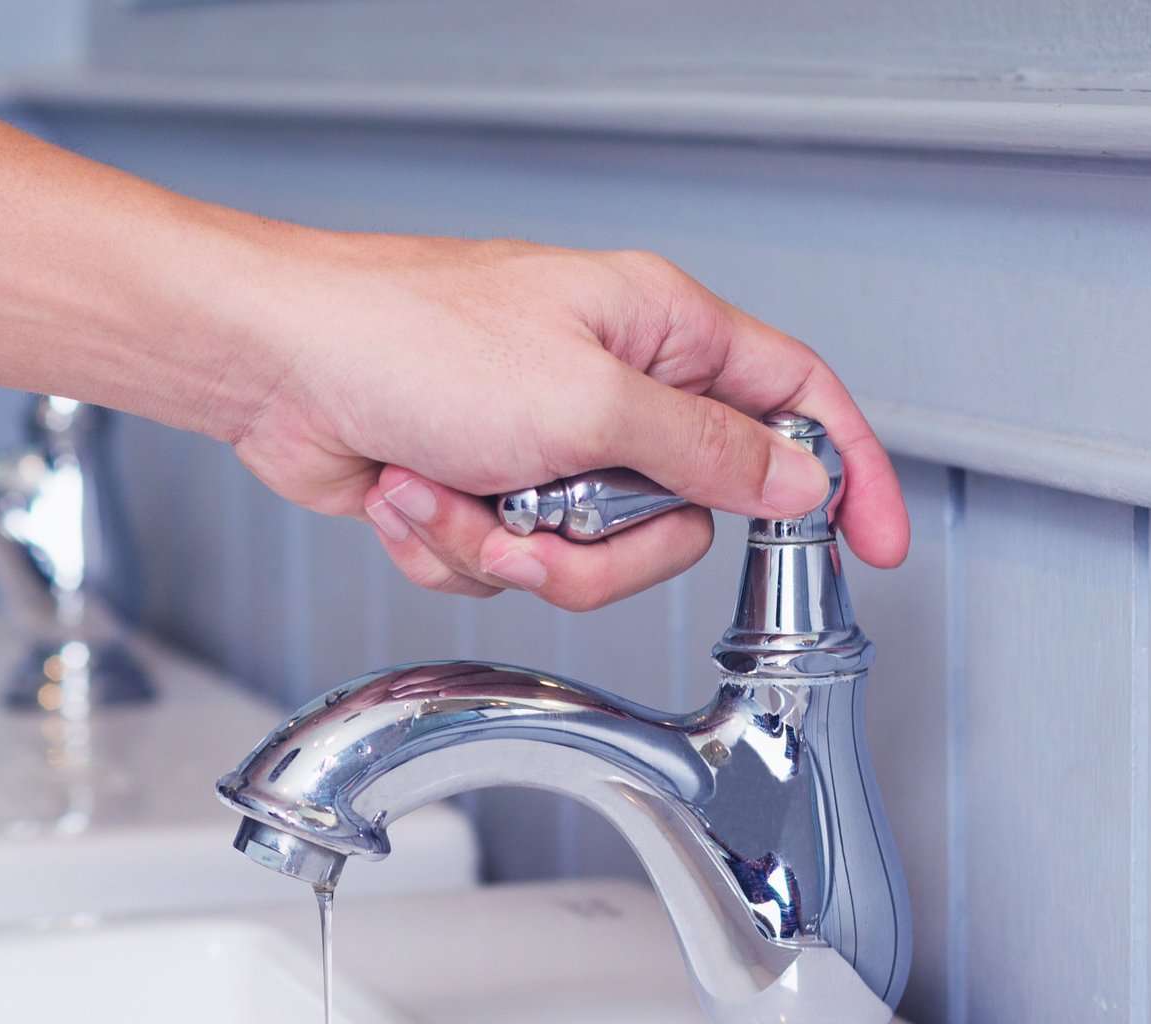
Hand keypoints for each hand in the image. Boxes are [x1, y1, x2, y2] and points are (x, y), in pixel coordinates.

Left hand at [228, 233, 906, 608]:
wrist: (277, 366)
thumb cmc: (406, 338)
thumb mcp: (586, 401)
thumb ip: (704, 450)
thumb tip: (796, 479)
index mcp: (657, 332)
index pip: (792, 403)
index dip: (842, 474)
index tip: (874, 543)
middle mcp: (606, 388)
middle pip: (677, 519)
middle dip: (598, 550)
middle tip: (539, 521)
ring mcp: (539, 446)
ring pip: (584, 558)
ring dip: (506, 547)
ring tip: (449, 492)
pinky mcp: (476, 492)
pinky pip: (501, 563)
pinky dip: (447, 543)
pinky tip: (407, 493)